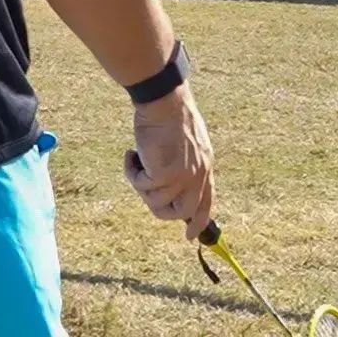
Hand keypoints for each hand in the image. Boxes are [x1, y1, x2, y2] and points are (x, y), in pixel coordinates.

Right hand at [124, 86, 214, 240]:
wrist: (164, 101)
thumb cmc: (170, 116)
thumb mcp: (186, 144)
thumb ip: (185, 166)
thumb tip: (171, 189)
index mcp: (205, 167)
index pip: (206, 203)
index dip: (198, 222)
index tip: (190, 236)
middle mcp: (198, 175)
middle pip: (181, 213)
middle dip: (160, 209)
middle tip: (144, 189)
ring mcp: (182, 177)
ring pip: (155, 201)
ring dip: (140, 183)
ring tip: (136, 160)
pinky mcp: (164, 174)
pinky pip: (141, 186)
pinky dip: (131, 171)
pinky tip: (131, 153)